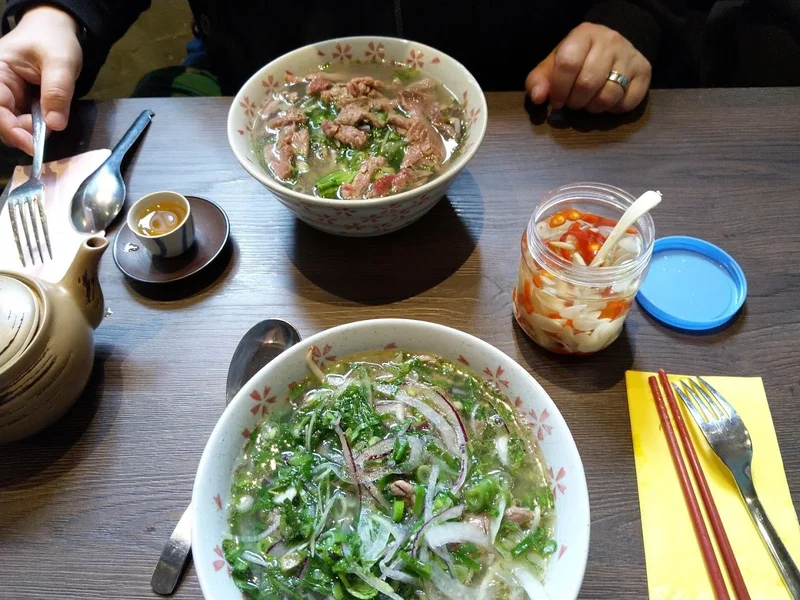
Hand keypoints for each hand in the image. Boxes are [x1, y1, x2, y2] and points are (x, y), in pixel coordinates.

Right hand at [0, 6, 82, 153]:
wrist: (57, 31)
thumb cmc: (54, 39)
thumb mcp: (61, 62)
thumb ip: (57, 92)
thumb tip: (55, 125)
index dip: (10, 129)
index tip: (32, 145)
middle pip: (2, 120)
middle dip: (22, 133)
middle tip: (45, 137)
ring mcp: (9, 94)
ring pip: (13, 123)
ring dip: (30, 131)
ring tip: (50, 125)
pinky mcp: (20, 101)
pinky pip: (24, 120)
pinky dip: (36, 127)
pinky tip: (49, 123)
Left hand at [526, 23, 650, 113]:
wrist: (614, 47)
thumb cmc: (579, 58)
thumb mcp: (554, 64)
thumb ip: (539, 80)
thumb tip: (537, 98)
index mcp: (584, 34)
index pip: (568, 63)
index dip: (559, 88)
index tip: (557, 101)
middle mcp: (610, 41)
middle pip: (588, 83)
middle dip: (575, 101)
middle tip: (573, 102)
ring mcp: (630, 56)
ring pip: (608, 95)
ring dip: (593, 108)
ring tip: (588, 103)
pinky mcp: (644, 72)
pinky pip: (626, 103)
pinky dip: (612, 110)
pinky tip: (606, 102)